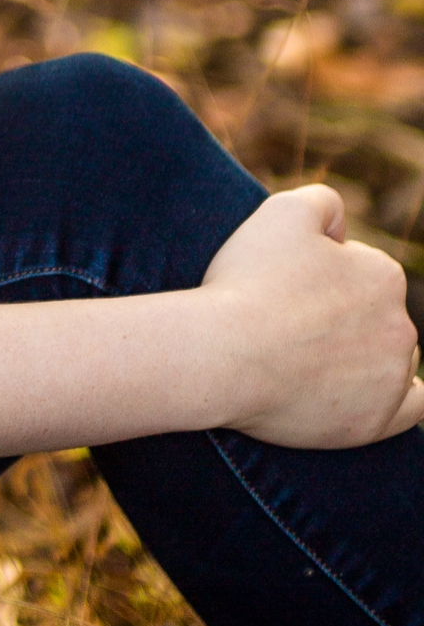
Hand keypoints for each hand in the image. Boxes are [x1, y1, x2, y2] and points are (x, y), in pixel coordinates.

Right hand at [200, 186, 423, 448]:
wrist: (220, 355)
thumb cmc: (246, 284)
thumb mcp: (281, 212)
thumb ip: (323, 203)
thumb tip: (340, 229)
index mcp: (384, 275)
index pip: (362, 274)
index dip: (320, 281)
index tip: (283, 294)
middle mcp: (401, 325)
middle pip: (379, 319)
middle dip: (344, 321)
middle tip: (288, 330)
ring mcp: (391, 377)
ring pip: (392, 361)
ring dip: (365, 358)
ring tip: (310, 365)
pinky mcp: (376, 422)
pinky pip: (410, 409)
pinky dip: (397, 400)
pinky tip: (371, 395)